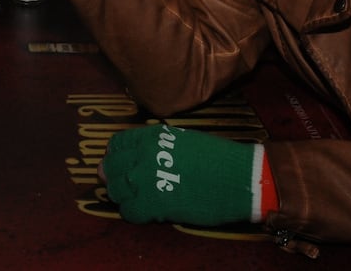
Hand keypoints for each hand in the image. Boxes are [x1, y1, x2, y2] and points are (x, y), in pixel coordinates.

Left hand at [101, 124, 257, 225]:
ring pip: (116, 191)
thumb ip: (157, 144)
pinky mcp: (154, 205)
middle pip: (111, 168)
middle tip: (121, 184)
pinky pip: (129, 212)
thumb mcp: (183, 139)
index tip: (119, 162)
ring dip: (122, 195)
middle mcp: (143, 156)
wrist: (238, 178)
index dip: (115, 156)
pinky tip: (144, 212)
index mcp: (151, 137)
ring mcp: (147, 181)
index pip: (117, 144)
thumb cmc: (217, 158)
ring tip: (134, 198)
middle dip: (113, 176)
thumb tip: (139, 154)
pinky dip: (133, 213)